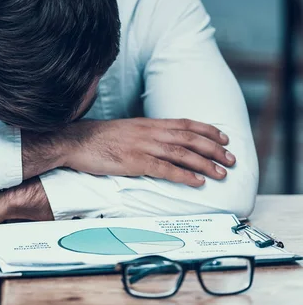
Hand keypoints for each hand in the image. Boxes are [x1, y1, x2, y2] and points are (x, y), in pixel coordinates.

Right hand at [60, 118, 234, 186]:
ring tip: (221, 173)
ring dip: (205, 163)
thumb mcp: (123, 130)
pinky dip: (184, 175)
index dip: (207, 130)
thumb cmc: (95, 138)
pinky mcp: (134, 162)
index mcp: (146, 123)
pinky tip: (197, 181)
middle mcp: (148, 132)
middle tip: (231, 158)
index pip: (184, 123)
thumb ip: (142, 134)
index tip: (223, 137)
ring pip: (182, 153)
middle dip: (213, 148)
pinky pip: (164, 169)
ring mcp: (142, 146)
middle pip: (189, 138)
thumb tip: (158, 142)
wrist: (73, 141)